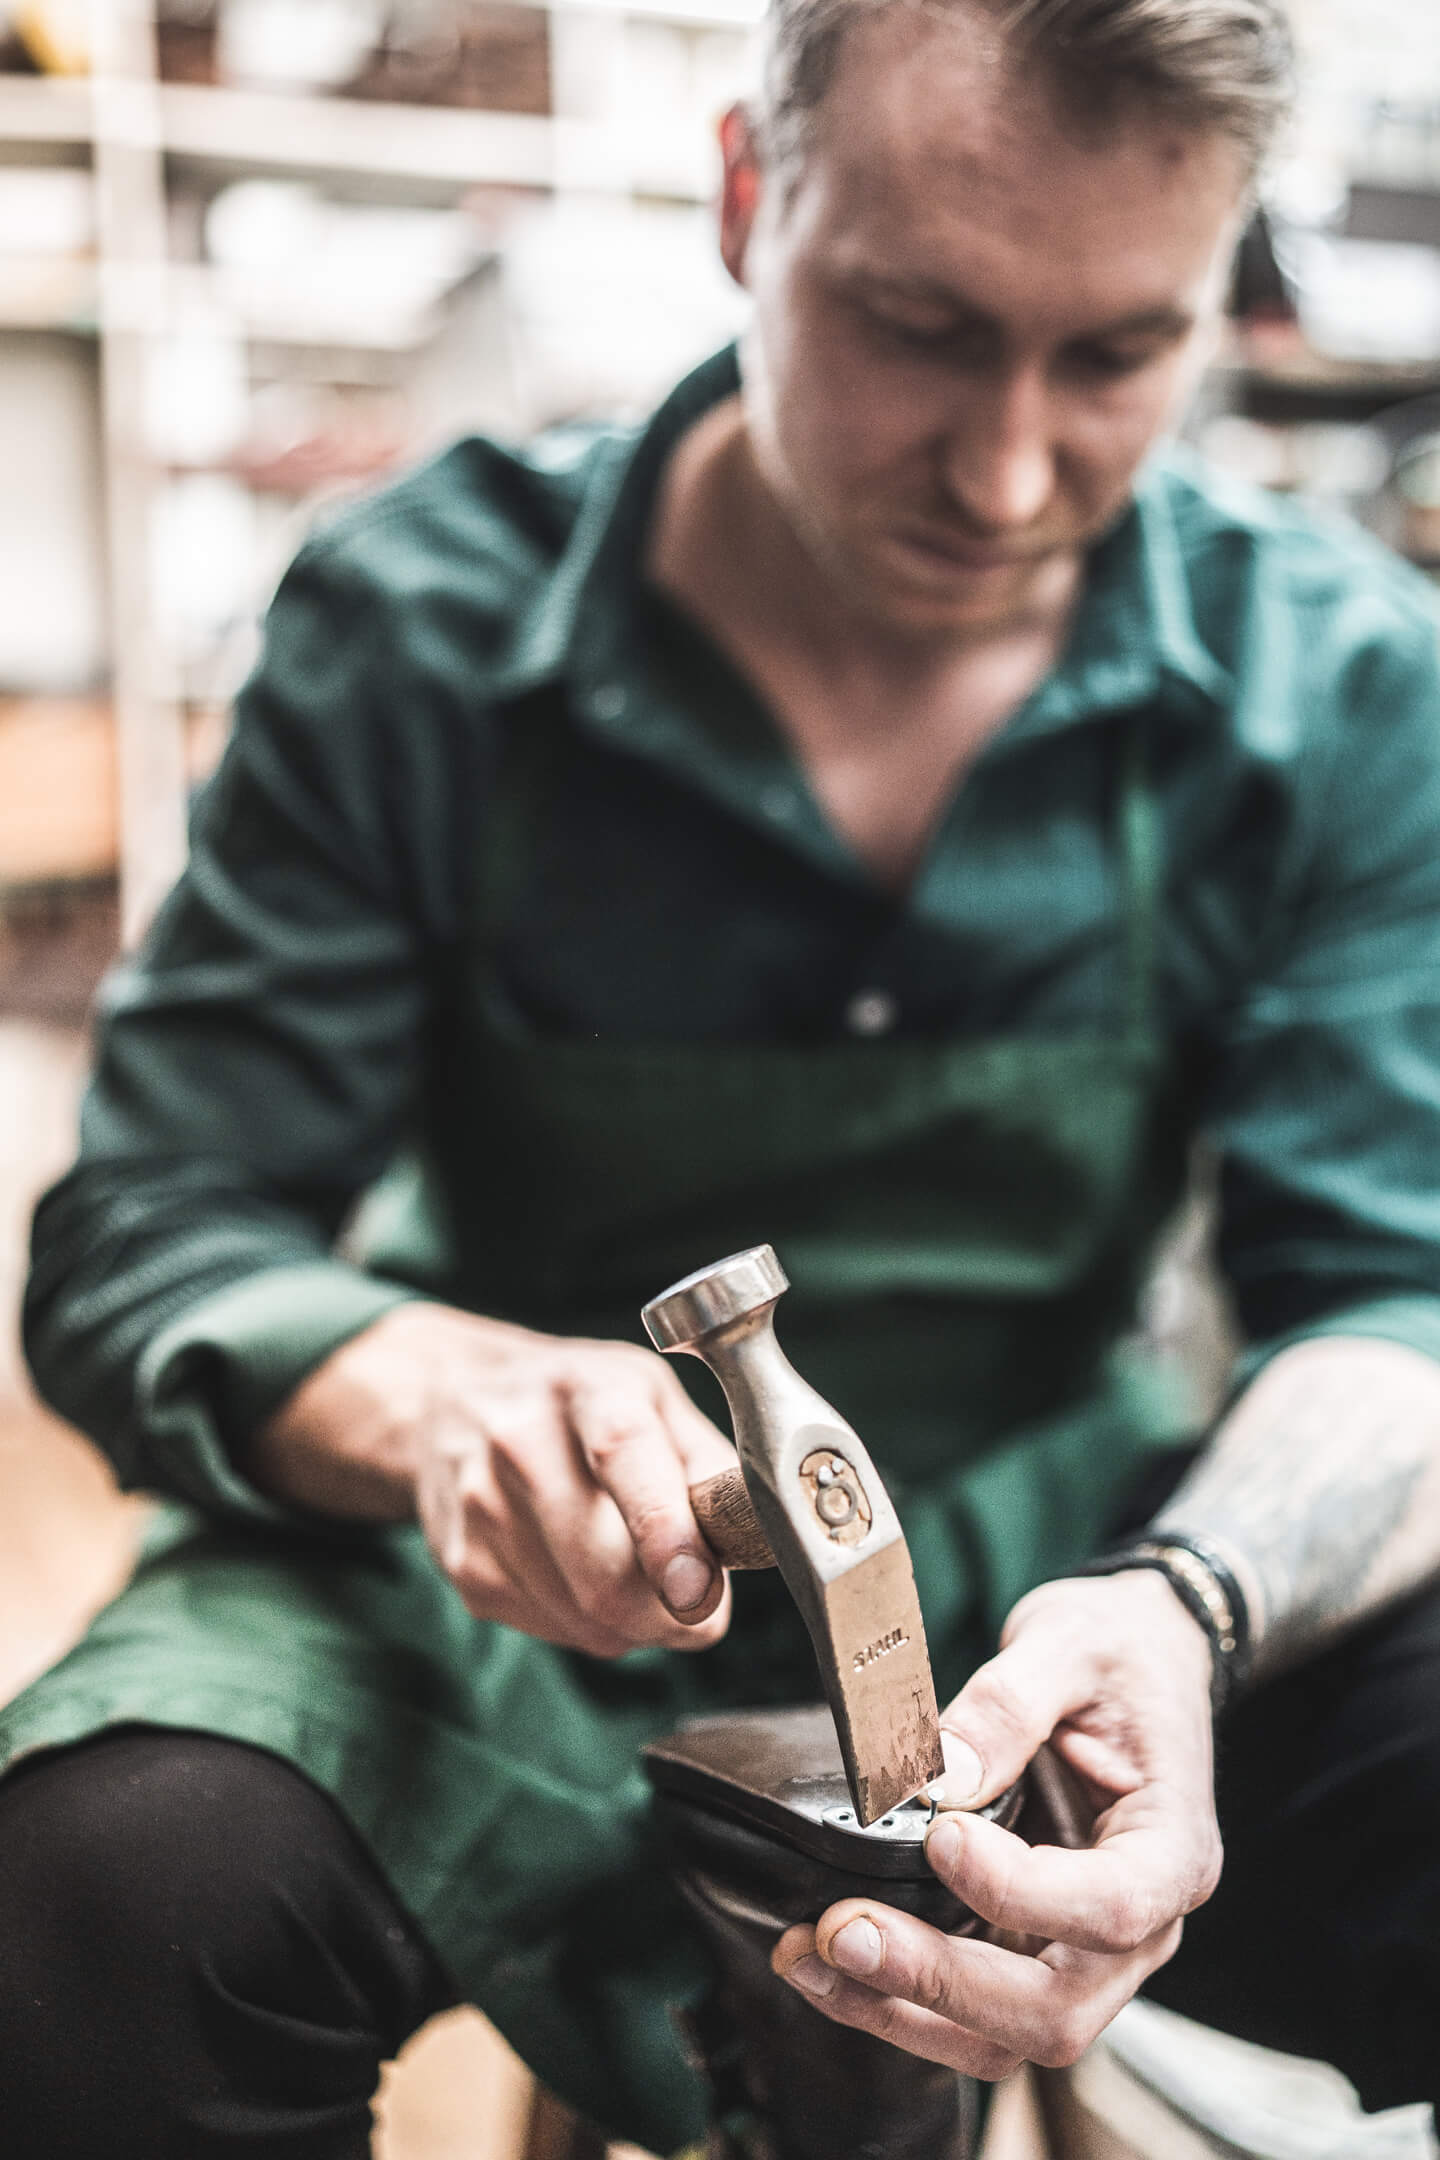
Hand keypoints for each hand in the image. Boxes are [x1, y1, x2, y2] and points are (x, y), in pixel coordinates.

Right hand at [253, 1302, 737, 1656]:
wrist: (449, 1401)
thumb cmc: (578, 1404)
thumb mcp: (655, 1399)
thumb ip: (710, 1466)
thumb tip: (747, 1544)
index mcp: (590, 1389)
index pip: (624, 1456)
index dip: (665, 1532)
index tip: (698, 1593)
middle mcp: (522, 1442)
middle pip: (603, 1573)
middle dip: (671, 1610)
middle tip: (696, 1594)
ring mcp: (481, 1508)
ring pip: (585, 1618)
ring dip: (634, 1621)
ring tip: (629, 1564)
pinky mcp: (463, 1566)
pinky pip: (555, 1631)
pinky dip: (589, 1621)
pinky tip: (579, 1568)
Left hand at [772, 1570, 1221, 2075]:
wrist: (1139, 1657)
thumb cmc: (1119, 1653)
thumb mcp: (1070, 1644)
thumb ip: (1007, 1705)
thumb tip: (938, 1776)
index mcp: (1171, 1847)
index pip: (1109, 1908)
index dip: (1018, 1893)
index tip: (940, 1839)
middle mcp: (1142, 1923)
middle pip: (1055, 2008)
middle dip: (940, 1982)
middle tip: (843, 1932)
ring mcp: (1085, 1948)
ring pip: (1005, 2034)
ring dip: (902, 2012)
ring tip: (809, 1958)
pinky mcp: (1032, 1945)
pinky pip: (971, 2008)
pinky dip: (894, 1998)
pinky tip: (823, 1959)